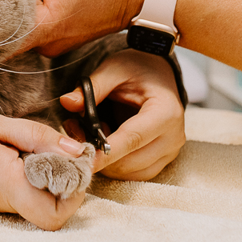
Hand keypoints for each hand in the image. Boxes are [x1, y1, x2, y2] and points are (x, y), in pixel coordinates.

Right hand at [0, 102, 88, 230]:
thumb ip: (37, 136)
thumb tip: (77, 152)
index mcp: (6, 184)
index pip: (54, 215)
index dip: (73, 193)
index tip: (71, 161)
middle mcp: (4, 202)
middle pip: (54, 208)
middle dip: (67, 179)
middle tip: (60, 146)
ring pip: (42, 200)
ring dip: (51, 175)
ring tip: (38, 144)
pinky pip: (27, 193)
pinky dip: (36, 175)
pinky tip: (26, 151)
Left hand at [60, 50, 185, 179]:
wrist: (158, 72)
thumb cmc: (138, 68)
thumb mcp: (113, 69)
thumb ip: (92, 87)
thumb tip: (67, 103)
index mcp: (166, 112)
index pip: (133, 139)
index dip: (106, 152)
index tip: (82, 158)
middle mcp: (173, 136)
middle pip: (130, 161)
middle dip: (100, 154)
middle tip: (78, 130)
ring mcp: (170, 151)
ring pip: (130, 172)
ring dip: (106, 161)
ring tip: (94, 132)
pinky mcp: (163, 160)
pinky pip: (134, 173)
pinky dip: (114, 164)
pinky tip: (105, 142)